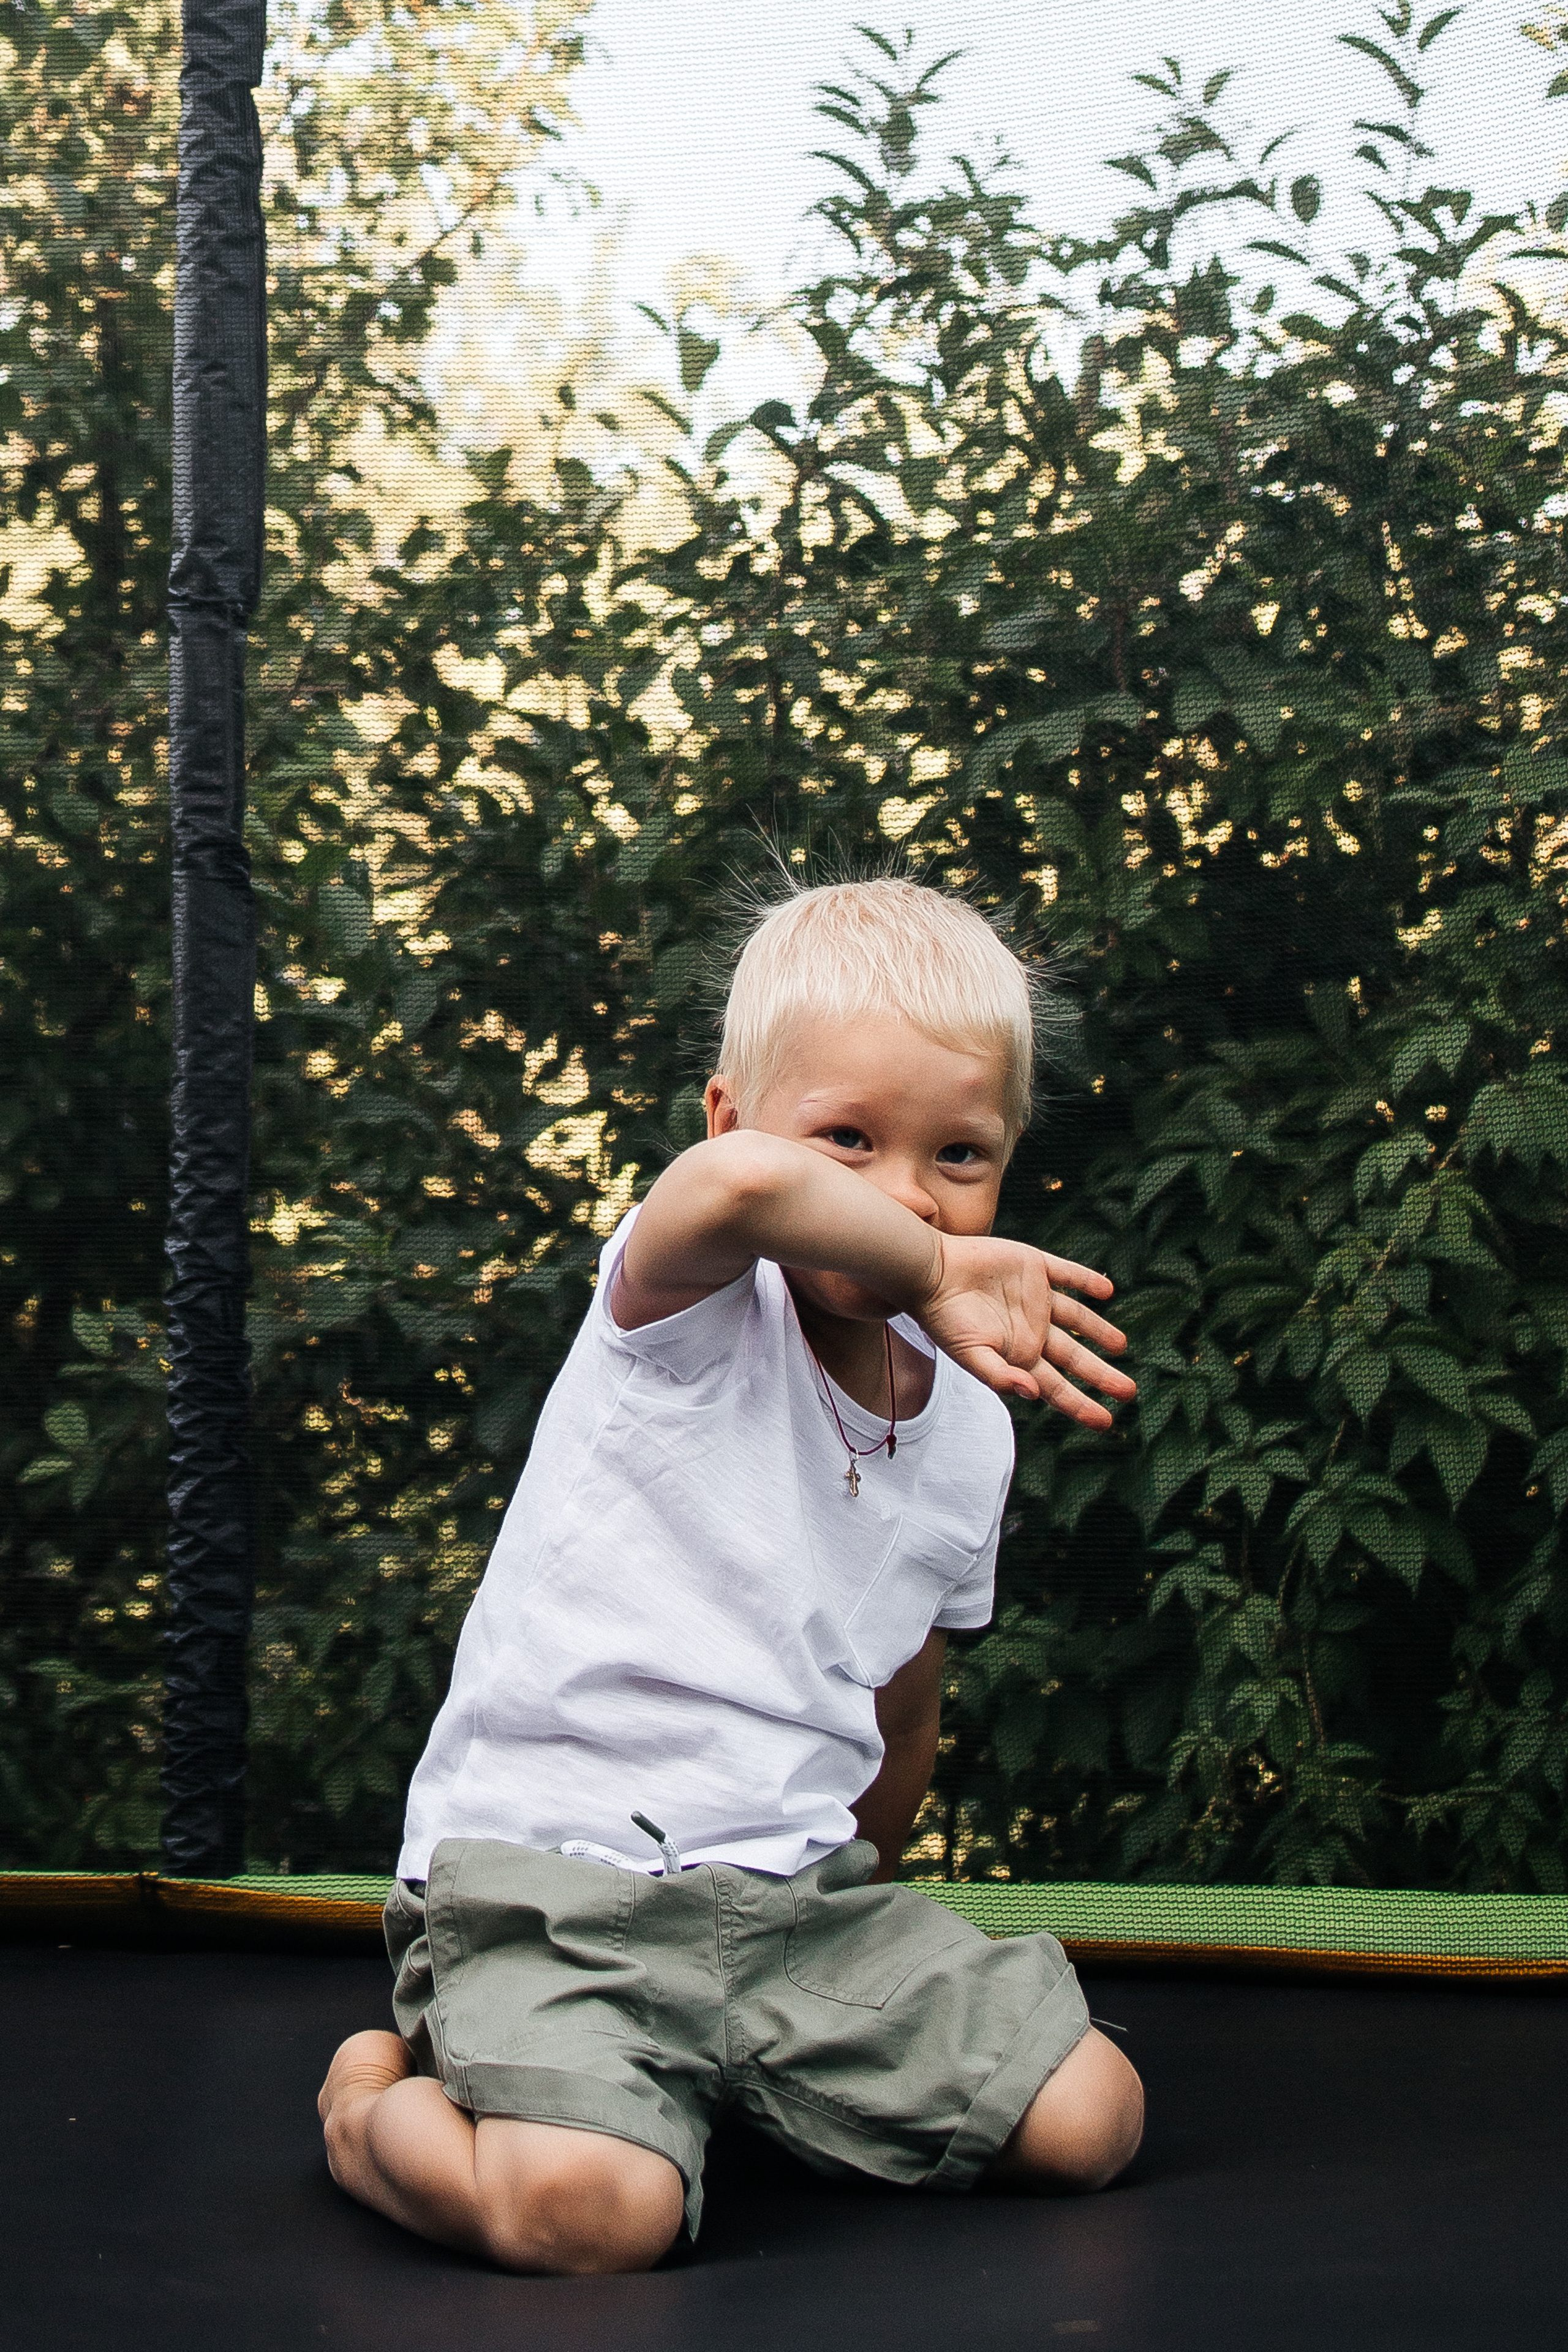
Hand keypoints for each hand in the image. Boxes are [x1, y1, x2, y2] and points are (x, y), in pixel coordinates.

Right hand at [915, 1234, 1134, 1426]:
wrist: (930, 1271)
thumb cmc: (944, 1319)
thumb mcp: (970, 1355)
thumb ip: (1000, 1376)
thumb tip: (1034, 1395)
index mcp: (1019, 1355)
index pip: (1057, 1387)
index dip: (1081, 1405)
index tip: (1106, 1422)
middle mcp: (1032, 1330)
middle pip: (1074, 1357)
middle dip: (1101, 1375)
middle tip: (1129, 1391)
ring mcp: (1035, 1299)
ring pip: (1077, 1318)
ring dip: (1100, 1330)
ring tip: (1122, 1346)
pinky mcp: (1034, 1267)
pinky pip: (1067, 1275)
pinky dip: (1087, 1281)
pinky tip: (1107, 1291)